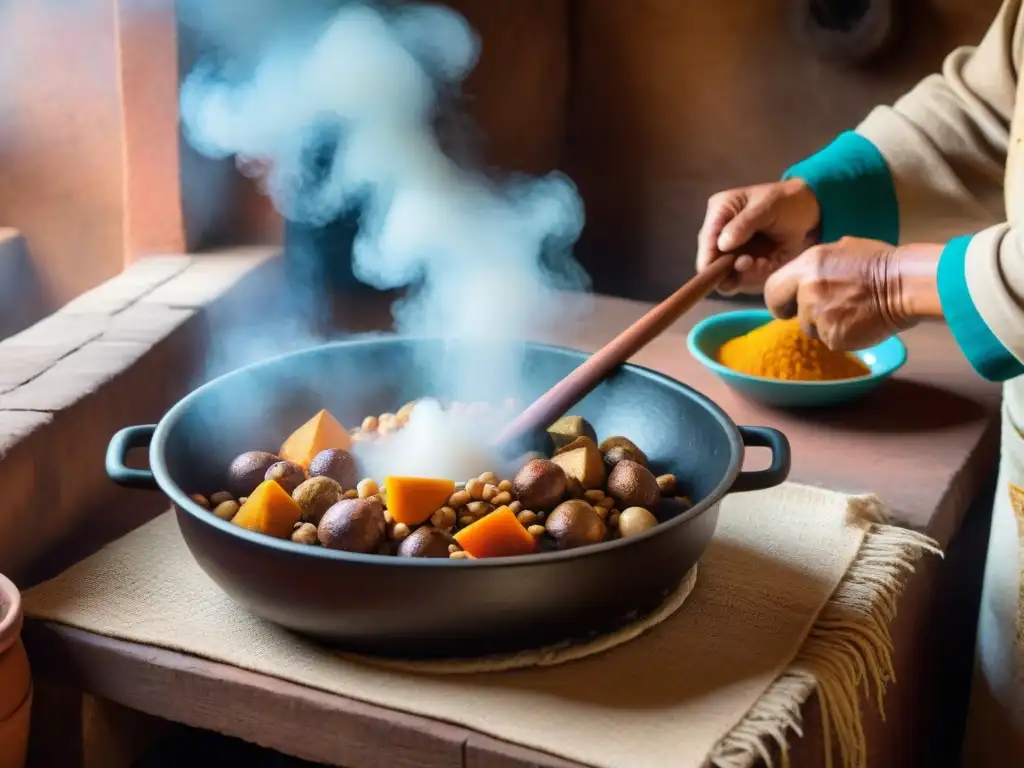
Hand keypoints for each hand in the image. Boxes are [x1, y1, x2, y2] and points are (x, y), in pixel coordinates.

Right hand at [696, 179, 821, 294]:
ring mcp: (733, 251)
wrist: (812, 212)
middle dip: (731, 269)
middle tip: (753, 262)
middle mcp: (721, 233)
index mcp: (720, 212)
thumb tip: (722, 244)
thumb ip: (743, 224)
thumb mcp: (767, 206)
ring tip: (765, 262)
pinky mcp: (746, 265)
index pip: (706, 241)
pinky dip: (756, 277)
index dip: (710, 260)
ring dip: (746, 275)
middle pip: (712, 263)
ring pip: (727, 275)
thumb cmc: (788, 202)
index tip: (726, 272)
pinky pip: (743, 281)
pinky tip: (769, 264)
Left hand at [763, 237, 942, 350]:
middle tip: (808, 315)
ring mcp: (818, 313)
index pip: (773, 286)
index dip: (779, 298)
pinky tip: (859, 323)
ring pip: (809, 327)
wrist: (907, 284)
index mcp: (809, 263)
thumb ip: (819, 264)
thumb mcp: (844, 249)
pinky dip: (842, 336)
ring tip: (851, 312)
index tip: (787, 304)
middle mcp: (807, 288)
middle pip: (779, 308)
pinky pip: (830, 340)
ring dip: (824, 324)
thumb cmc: (881, 265)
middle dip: (789, 314)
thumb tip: (808, 272)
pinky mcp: (833, 335)